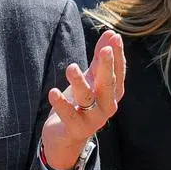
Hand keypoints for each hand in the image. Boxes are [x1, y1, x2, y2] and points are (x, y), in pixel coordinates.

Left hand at [41, 29, 124, 169]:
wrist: (65, 136)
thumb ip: (99, 59)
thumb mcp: (90, 80)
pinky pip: (69, 115)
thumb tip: (112, 33)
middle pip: (107, 85)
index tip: (114, 37)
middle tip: (104, 49)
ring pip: (87, 98)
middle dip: (106, 67)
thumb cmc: (80, 104)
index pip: (118, 73)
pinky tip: (53, 92)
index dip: (117, 56)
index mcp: (112, 94)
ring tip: (70, 67)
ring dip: (79, 82)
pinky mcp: (76, 129)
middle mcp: (107, 107)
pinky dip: (61, 104)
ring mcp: (93, 120)